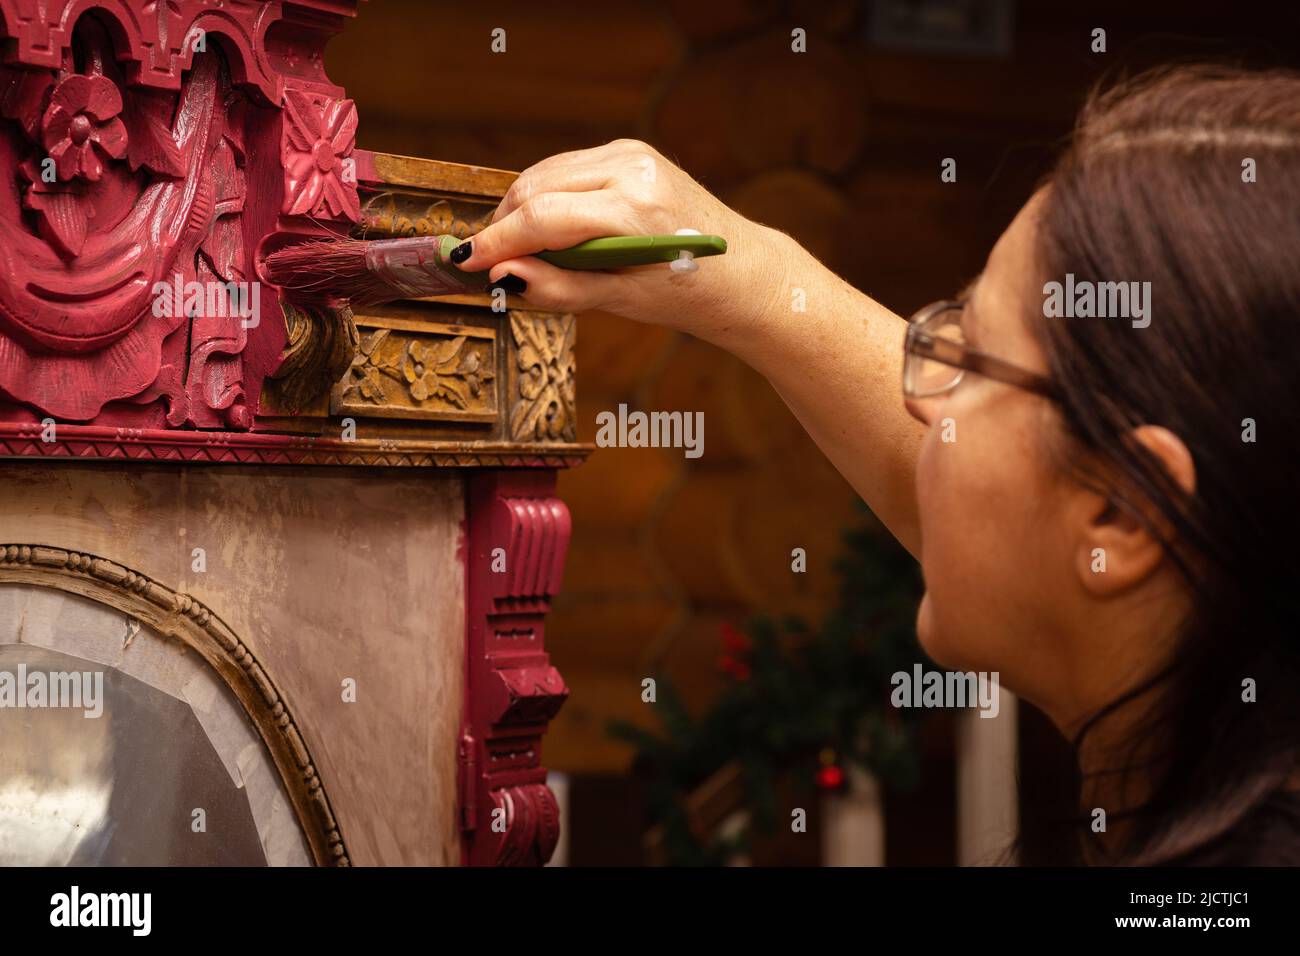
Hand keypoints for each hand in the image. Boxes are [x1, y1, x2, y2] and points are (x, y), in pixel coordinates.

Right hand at [452, 139, 790, 345]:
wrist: (741, 270)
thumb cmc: (686, 292)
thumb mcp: (623, 301)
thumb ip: (560, 287)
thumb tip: (503, 275)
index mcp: (635, 210)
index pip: (544, 217)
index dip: (497, 241)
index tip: (466, 263)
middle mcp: (632, 168)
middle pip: (535, 188)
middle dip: (503, 225)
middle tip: (488, 264)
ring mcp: (630, 153)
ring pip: (544, 174)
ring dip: (520, 210)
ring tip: (515, 251)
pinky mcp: (628, 150)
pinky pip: (565, 170)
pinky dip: (545, 198)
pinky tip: (545, 230)